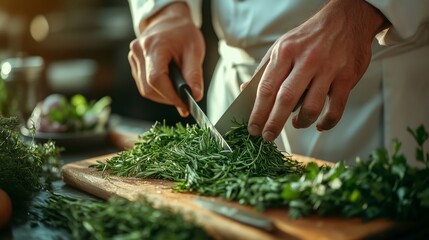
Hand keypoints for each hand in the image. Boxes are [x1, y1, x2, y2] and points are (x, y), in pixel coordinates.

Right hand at [128, 3, 204, 116]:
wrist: (170, 20)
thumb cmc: (183, 33)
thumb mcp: (195, 50)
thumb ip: (194, 74)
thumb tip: (195, 96)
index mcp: (154, 45)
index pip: (156, 79)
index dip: (170, 95)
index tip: (184, 104)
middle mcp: (139, 51)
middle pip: (148, 87)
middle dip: (168, 98)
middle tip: (184, 100)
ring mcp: (133, 57)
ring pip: (145, 89)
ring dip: (163, 95)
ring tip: (178, 90)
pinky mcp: (133, 62)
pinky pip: (143, 84)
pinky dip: (157, 90)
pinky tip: (169, 84)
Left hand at [247, 0, 388, 140]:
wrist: (347, 19)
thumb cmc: (309, 37)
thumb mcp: (282, 46)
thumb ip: (265, 70)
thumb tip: (245, 90)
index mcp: (286, 52)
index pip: (267, 87)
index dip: (258, 111)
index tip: (253, 127)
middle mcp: (306, 60)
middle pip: (286, 99)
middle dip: (274, 123)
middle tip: (268, 136)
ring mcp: (328, 69)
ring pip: (311, 107)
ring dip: (301, 122)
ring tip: (296, 124)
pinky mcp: (347, 78)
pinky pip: (336, 109)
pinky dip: (327, 123)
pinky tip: (319, 125)